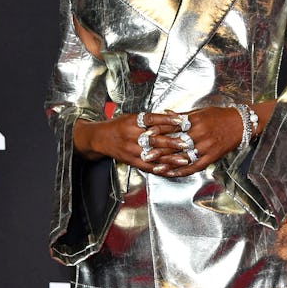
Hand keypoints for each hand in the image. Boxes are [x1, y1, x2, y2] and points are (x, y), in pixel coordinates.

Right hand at [73, 111, 191, 170]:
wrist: (99, 138)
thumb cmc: (118, 126)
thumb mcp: (132, 117)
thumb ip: (150, 119)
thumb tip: (171, 117)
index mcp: (133, 121)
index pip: (153, 119)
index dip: (168, 120)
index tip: (182, 121)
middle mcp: (131, 136)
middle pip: (155, 139)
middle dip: (173, 142)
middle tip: (188, 143)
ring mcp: (131, 150)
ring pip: (153, 155)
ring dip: (170, 159)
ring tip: (184, 160)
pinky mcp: (131, 161)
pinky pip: (147, 166)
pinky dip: (160, 169)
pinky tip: (171, 170)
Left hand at [150, 107, 243, 176]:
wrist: (241, 124)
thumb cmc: (219, 116)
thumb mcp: (200, 112)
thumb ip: (181, 116)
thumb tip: (164, 114)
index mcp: (195, 121)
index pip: (173, 126)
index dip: (158, 131)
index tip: (146, 134)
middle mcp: (200, 134)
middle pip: (176, 143)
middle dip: (160, 149)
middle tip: (145, 154)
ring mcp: (206, 147)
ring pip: (184, 156)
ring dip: (169, 163)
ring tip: (156, 167)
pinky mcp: (212, 157)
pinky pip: (195, 166)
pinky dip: (183, 170)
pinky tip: (173, 173)